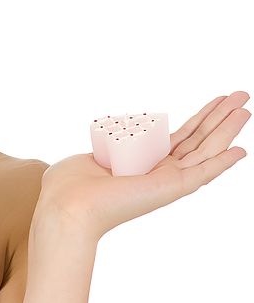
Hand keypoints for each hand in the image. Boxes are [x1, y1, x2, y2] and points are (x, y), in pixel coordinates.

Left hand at [37, 91, 249, 240]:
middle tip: (241, 96)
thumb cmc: (65, 188)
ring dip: (227, 129)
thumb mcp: (83, 160)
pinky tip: (240, 151)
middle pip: (197, 140)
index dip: (198, 120)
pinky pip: (202, 173)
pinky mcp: (169, 188)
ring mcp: (165, 180)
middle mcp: (156, 173)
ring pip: (205, 151)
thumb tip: (88, 157)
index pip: (178, 139)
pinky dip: (222, 163)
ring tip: (245, 108)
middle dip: (219, 117)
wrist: (66, 206)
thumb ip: (93, 155)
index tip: (214, 103)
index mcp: (140, 164)